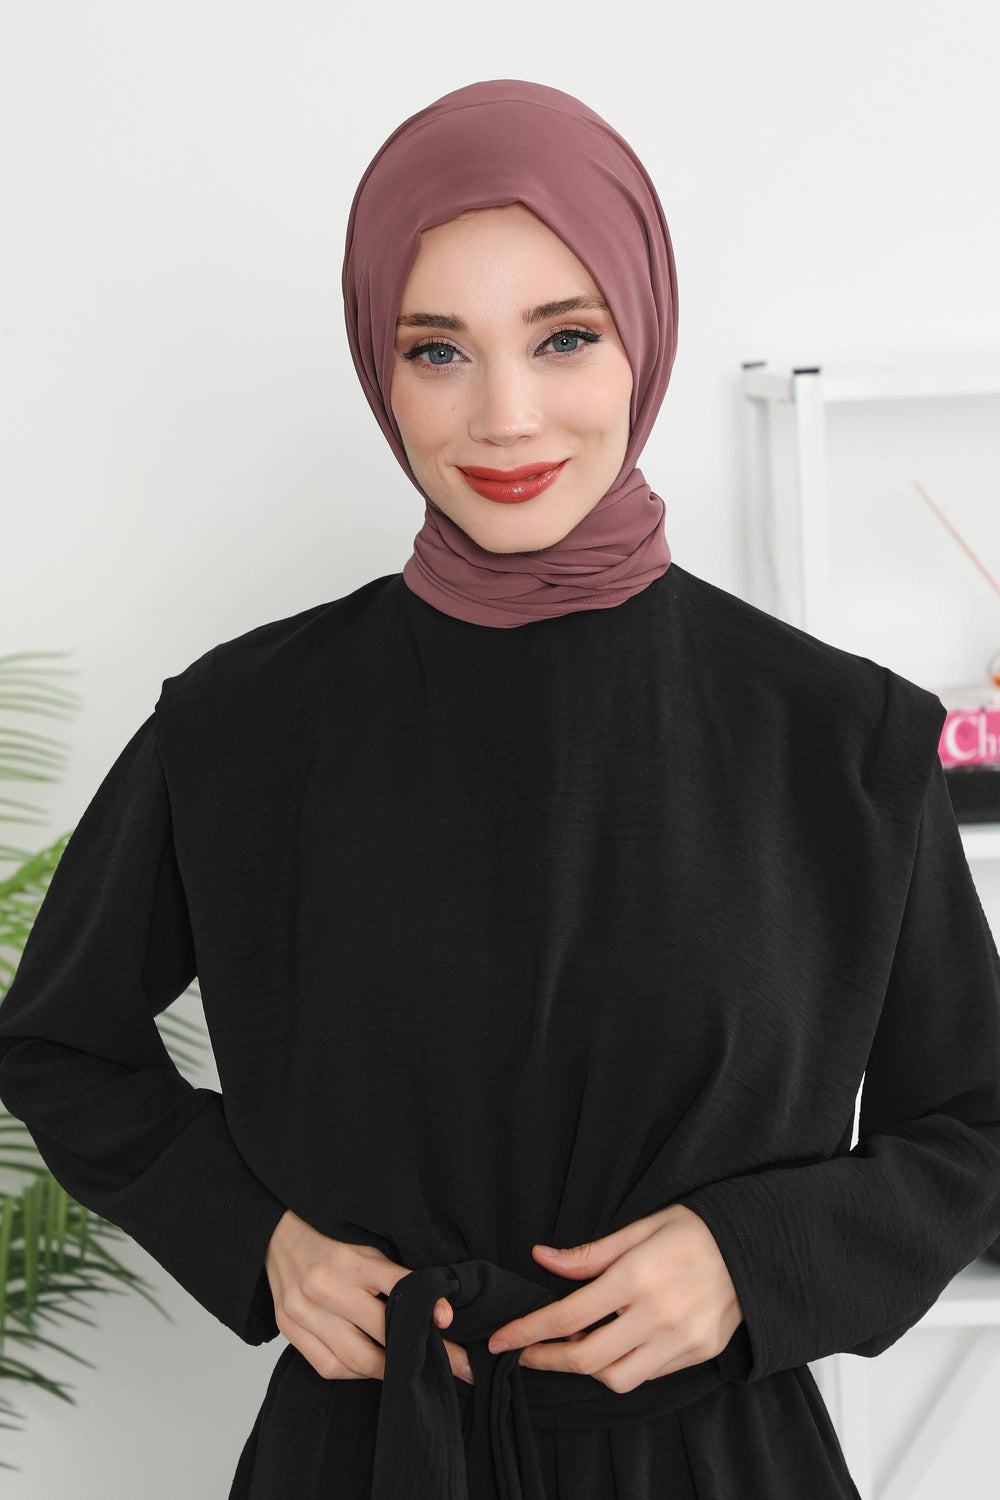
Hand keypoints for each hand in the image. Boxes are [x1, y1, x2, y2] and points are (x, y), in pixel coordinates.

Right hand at [264, 1209, 474, 1384]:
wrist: (276, 1232)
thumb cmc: (331, 1236)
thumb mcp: (366, 1242)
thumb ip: (394, 1274)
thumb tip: (439, 1310)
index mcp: (352, 1260)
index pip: (401, 1288)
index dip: (430, 1308)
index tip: (451, 1322)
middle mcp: (326, 1286)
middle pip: (382, 1333)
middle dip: (420, 1352)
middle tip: (450, 1363)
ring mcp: (304, 1310)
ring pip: (357, 1359)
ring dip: (390, 1371)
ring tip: (413, 1371)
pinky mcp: (289, 1327)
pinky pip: (329, 1366)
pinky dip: (355, 1373)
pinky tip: (371, 1368)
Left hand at [485, 1204, 743, 1392]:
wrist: (757, 1247)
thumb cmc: (695, 1229)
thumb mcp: (642, 1227)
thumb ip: (590, 1252)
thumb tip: (542, 1257)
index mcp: (637, 1277)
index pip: (568, 1315)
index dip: (528, 1330)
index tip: (501, 1339)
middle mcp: (657, 1315)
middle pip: (586, 1358)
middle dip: (546, 1359)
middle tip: (524, 1353)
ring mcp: (679, 1340)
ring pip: (616, 1378)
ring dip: (586, 1369)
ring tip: (571, 1349)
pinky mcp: (697, 1355)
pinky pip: (647, 1375)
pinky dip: (621, 1368)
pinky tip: (612, 1347)